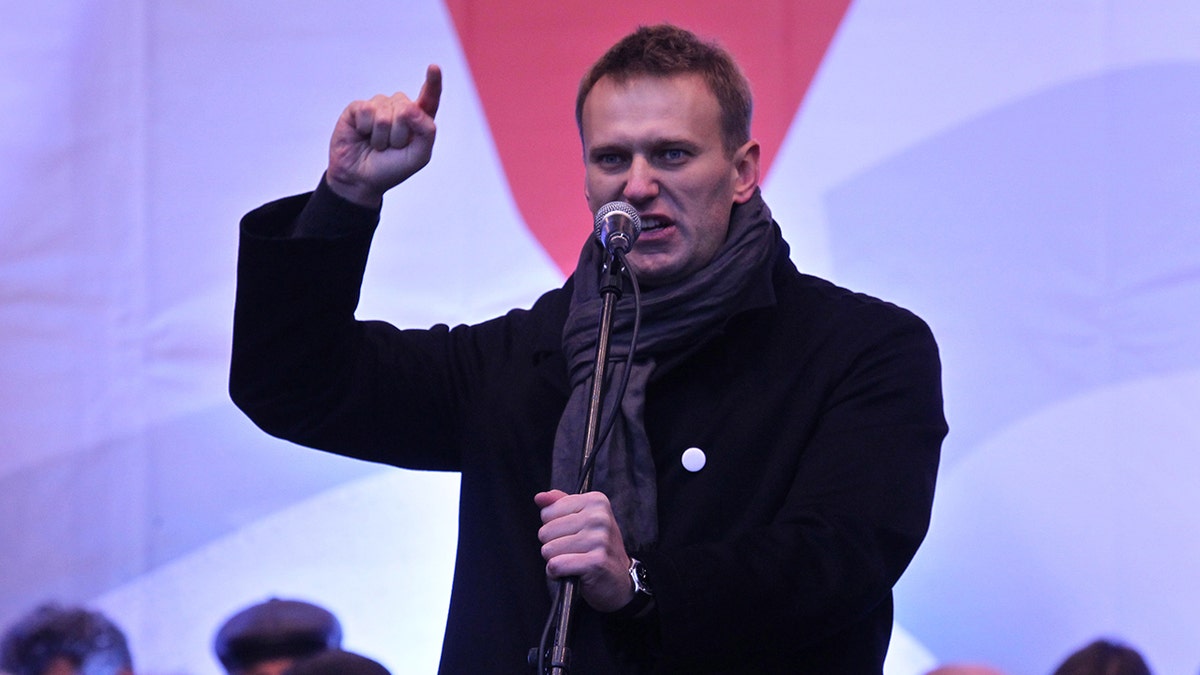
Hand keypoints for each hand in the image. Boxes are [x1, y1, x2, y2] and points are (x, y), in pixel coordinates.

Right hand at [325, 64, 442, 206]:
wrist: (359, 179)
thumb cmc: (391, 168)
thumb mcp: (419, 156)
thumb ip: (427, 132)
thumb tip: (410, 107)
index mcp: (418, 120)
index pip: (429, 98)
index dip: (432, 83)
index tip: (433, 68)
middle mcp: (399, 110)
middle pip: (406, 108)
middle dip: (399, 134)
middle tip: (391, 148)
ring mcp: (378, 107)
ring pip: (385, 111)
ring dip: (381, 136)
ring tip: (376, 145)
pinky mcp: (358, 108)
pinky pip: (366, 110)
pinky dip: (365, 128)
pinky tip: (362, 134)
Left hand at [535, 490, 634, 612]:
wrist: (619, 580)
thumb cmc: (597, 549)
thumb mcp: (582, 520)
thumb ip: (559, 504)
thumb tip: (540, 497)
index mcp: (596, 501)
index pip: (547, 513)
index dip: (553, 529)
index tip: (572, 535)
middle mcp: (600, 517)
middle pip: (545, 532)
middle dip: (553, 546)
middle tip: (574, 552)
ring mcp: (599, 539)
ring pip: (548, 549)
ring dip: (555, 561)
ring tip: (574, 562)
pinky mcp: (596, 562)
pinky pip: (555, 565)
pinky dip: (557, 574)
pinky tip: (572, 574)